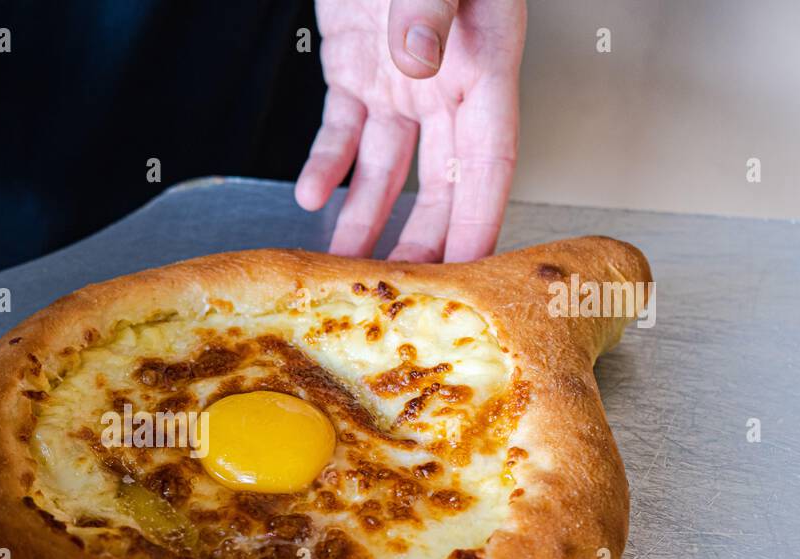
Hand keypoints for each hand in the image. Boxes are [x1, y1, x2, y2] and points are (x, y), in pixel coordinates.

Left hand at [297, 0, 525, 261]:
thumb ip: (428, 8)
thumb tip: (417, 56)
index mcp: (481, 60)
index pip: (489, 159)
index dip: (480, 218)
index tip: (471, 266)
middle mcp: (443, 81)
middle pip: (441, 182)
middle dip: (424, 241)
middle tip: (405, 289)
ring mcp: (397, 80)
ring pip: (385, 169)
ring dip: (366, 220)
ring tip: (347, 266)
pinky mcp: (353, 70)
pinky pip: (340, 131)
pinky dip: (325, 167)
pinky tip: (311, 197)